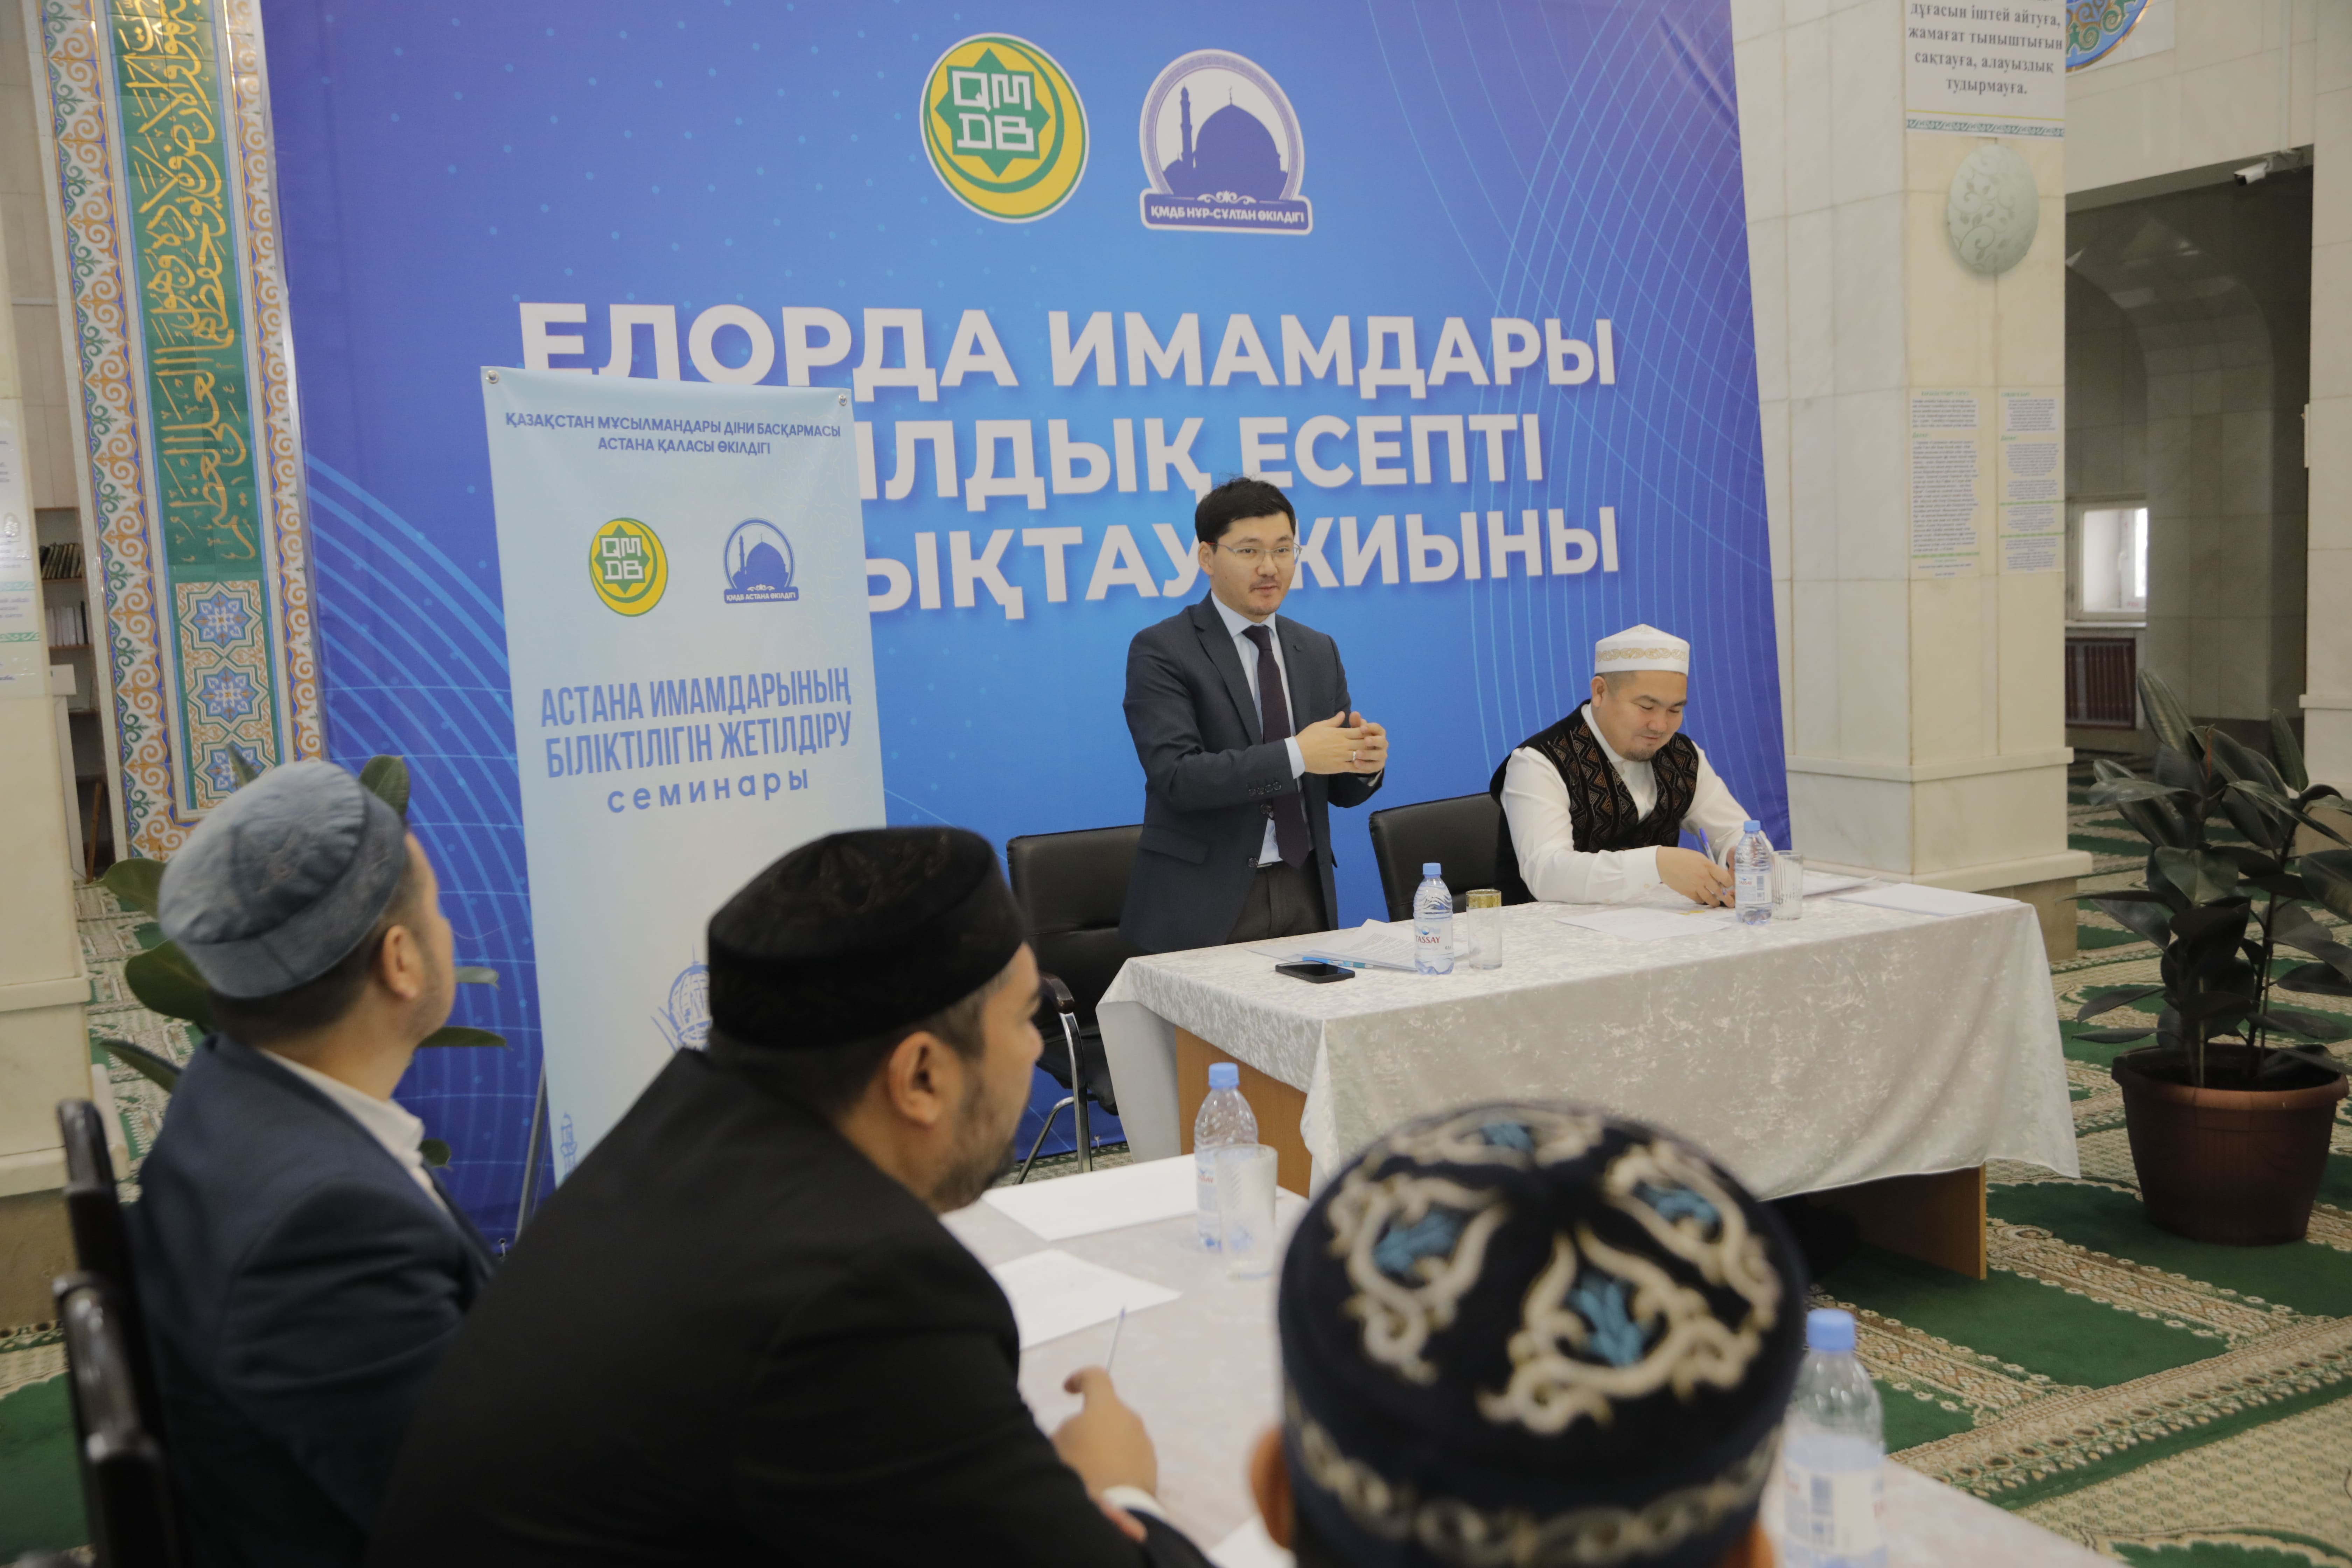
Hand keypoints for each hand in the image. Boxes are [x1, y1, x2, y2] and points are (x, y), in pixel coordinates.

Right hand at [1053, 1367, 1156, 1497]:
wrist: (1111, 1512)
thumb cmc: (1079, 1471)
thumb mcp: (1058, 1442)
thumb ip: (1069, 1428)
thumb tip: (1080, 1430)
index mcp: (1106, 1407)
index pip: (1096, 1377)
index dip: (1079, 1379)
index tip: (1068, 1390)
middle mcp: (1131, 1420)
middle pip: (1108, 1412)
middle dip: (1091, 1423)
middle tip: (1072, 1445)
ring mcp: (1144, 1445)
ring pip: (1120, 1437)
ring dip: (1105, 1446)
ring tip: (1087, 1470)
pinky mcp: (1151, 1470)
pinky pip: (1130, 1459)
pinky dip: (1117, 1465)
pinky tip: (1103, 1484)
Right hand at [1296, 710, 1385, 774]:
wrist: (1298, 754)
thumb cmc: (1308, 737)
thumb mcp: (1320, 725)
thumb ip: (1334, 721)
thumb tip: (1343, 714)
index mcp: (1340, 733)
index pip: (1360, 731)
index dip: (1367, 732)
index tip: (1371, 733)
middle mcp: (1344, 744)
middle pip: (1363, 743)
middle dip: (1371, 743)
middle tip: (1376, 744)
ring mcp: (1342, 756)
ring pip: (1361, 755)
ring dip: (1368, 754)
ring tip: (1373, 755)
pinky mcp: (1339, 767)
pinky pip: (1354, 767)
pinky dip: (1362, 766)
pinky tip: (1366, 765)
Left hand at [1350, 716, 1388, 773]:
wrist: (1360, 754)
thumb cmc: (1358, 738)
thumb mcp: (1356, 730)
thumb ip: (1356, 723)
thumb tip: (1355, 713)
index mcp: (1378, 733)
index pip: (1378, 728)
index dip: (1371, 728)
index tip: (1361, 727)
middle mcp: (1383, 743)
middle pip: (1382, 741)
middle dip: (1374, 741)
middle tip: (1365, 740)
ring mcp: (1382, 755)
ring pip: (1379, 755)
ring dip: (1369, 754)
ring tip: (1358, 754)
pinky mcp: (1378, 765)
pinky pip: (1374, 767)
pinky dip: (1365, 765)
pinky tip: (1356, 763)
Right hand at [1658, 847, 1733, 906]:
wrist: (1663, 862)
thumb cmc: (1680, 857)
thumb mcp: (1698, 857)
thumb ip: (1709, 867)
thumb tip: (1717, 877)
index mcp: (1708, 866)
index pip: (1725, 878)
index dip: (1729, 884)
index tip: (1728, 886)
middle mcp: (1703, 877)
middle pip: (1719, 891)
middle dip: (1726, 899)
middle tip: (1730, 903)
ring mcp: (1695, 886)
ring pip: (1710, 899)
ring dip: (1715, 902)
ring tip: (1716, 904)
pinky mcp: (1687, 892)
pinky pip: (1699, 900)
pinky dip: (1702, 900)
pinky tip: (1702, 899)